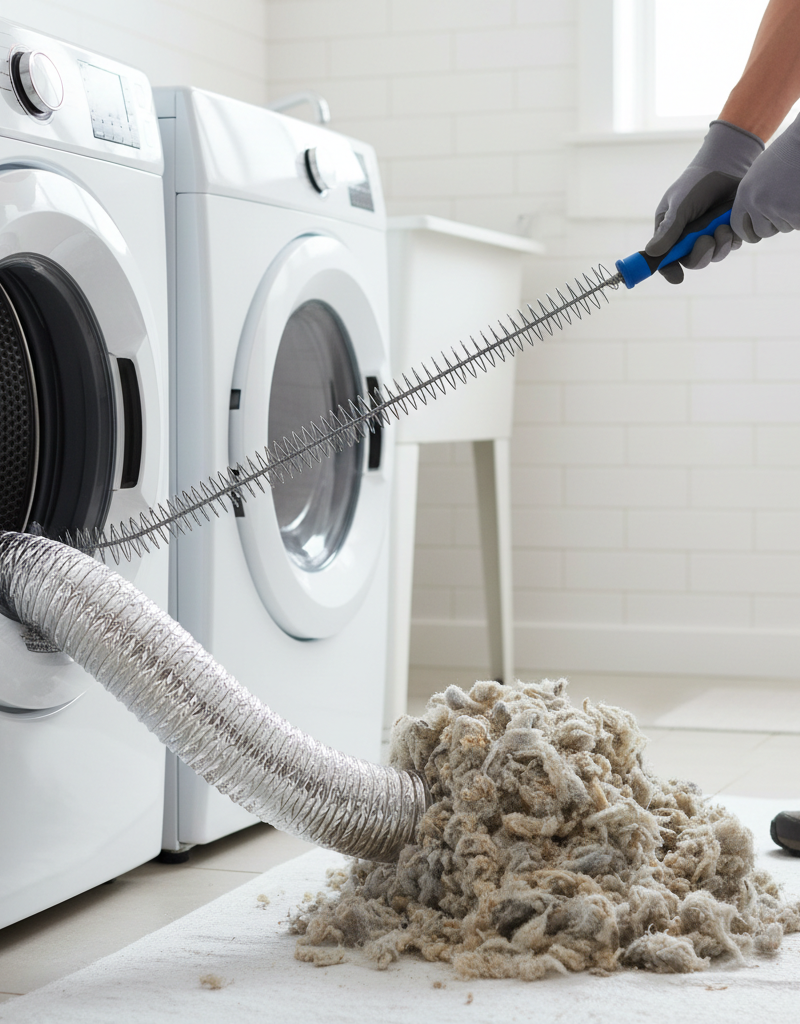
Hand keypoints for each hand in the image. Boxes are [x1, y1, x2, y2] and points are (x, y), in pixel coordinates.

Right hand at [645, 120, 763, 283]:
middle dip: (701, 255)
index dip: (670, 271)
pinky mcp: (729, 231)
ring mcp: (710, 236)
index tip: (677, 276)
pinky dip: (733, 238)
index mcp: (670, 235)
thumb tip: (652, 253)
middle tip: (706, 240)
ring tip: (723, 227)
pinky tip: (731, 223)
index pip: (666, 260)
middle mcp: (689, 240)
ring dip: (720, 245)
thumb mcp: (679, 206)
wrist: (725, 166)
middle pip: (694, 262)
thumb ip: (669, 230)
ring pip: (715, 256)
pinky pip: (732, 245)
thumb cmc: (695, 184)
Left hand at [732, 111, 799, 241]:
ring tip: (796, 191)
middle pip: (763, 232)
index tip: (758, 229)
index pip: (738, 226)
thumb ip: (753, 197)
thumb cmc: (788, 153)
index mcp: (745, 193)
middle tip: (786, 204)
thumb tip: (751, 221)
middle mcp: (757, 202)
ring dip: (792, 216)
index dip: (749, 230)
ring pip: (784, 227)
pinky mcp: (796, 212)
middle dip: (775, 224)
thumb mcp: (760, 174)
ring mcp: (776, 208)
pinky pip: (798, 225)